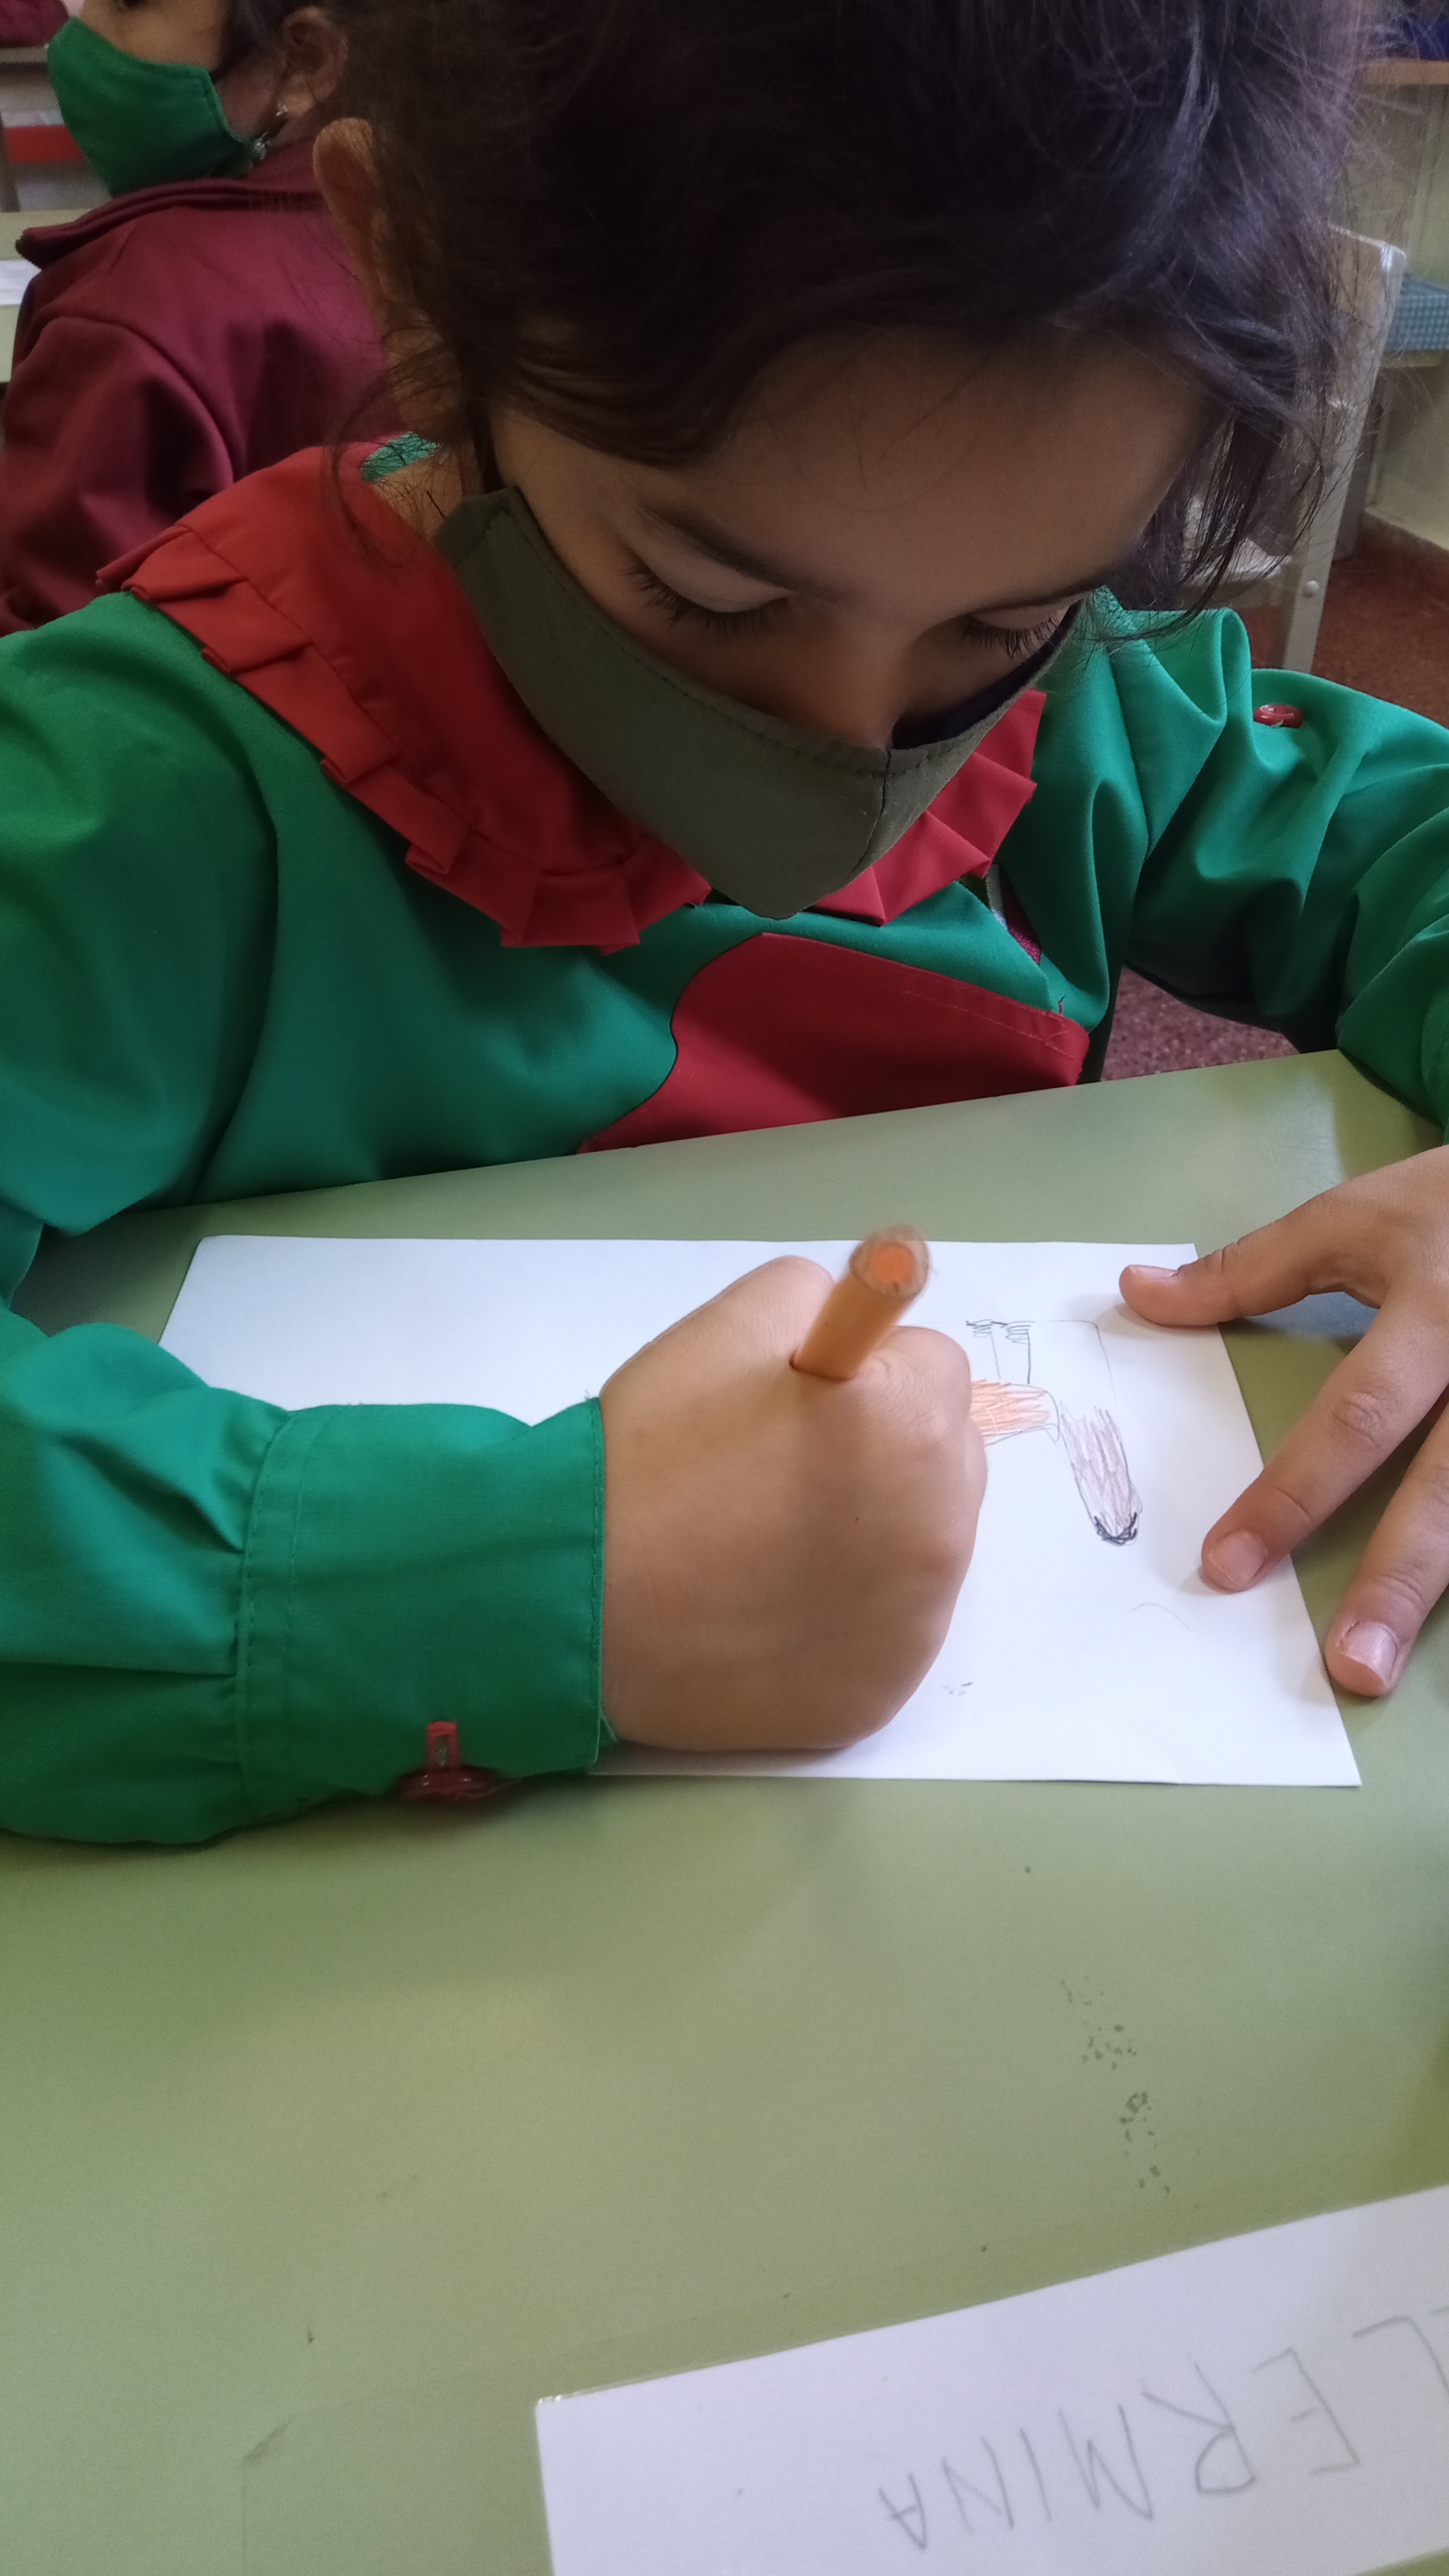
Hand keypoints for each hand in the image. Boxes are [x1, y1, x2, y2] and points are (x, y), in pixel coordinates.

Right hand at [599, 1257, 984, 1751]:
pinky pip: (885, 1631)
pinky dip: (844, 1616)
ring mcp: (915, 1626)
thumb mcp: (730, 1321)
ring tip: (767, 1541)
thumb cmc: (651, 1454)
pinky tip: (768, 1608)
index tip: (798, 1403)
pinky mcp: (879, 1696)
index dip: (862, 1374)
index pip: (933, 1368)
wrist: (577, 1600)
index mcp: (916, 1426)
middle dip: (886, 1450)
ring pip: (922, 1547)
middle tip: (782, 1471)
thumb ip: (822, 1298)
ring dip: (873, 1531)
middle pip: (944, 1460)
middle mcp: (941, 1530)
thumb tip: (864, 1326)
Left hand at [1121, 1147, 1448, 1696]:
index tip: (1226, 1565)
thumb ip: (1253, 1268)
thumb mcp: (1356, 1218)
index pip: (1353, 1418)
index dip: (1291, 1494)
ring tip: (1390, 1669)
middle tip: (1346, 1668)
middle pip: (1447, 1489)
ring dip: (1441, 1596)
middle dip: (1396, 1581)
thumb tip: (1138, 1296)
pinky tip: (1444, 1625)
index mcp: (1430, 1316)